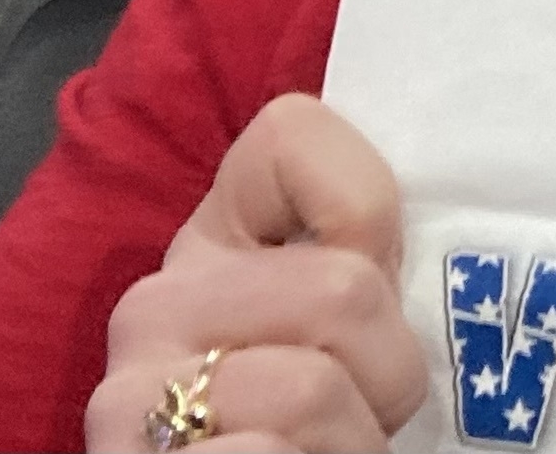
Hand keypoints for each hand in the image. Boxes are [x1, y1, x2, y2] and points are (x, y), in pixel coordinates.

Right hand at [86, 96, 425, 452]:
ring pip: (310, 391)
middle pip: (341, 287)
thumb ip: (366, 255)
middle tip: (365, 414)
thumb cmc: (329, 427)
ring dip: (353, 447)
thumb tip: (428, 216)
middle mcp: (151, 306)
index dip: (374, 214)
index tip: (376, 277)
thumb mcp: (358, 329)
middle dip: (389, 372)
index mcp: (213, 243)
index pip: (293, 132)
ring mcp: (127, 398)